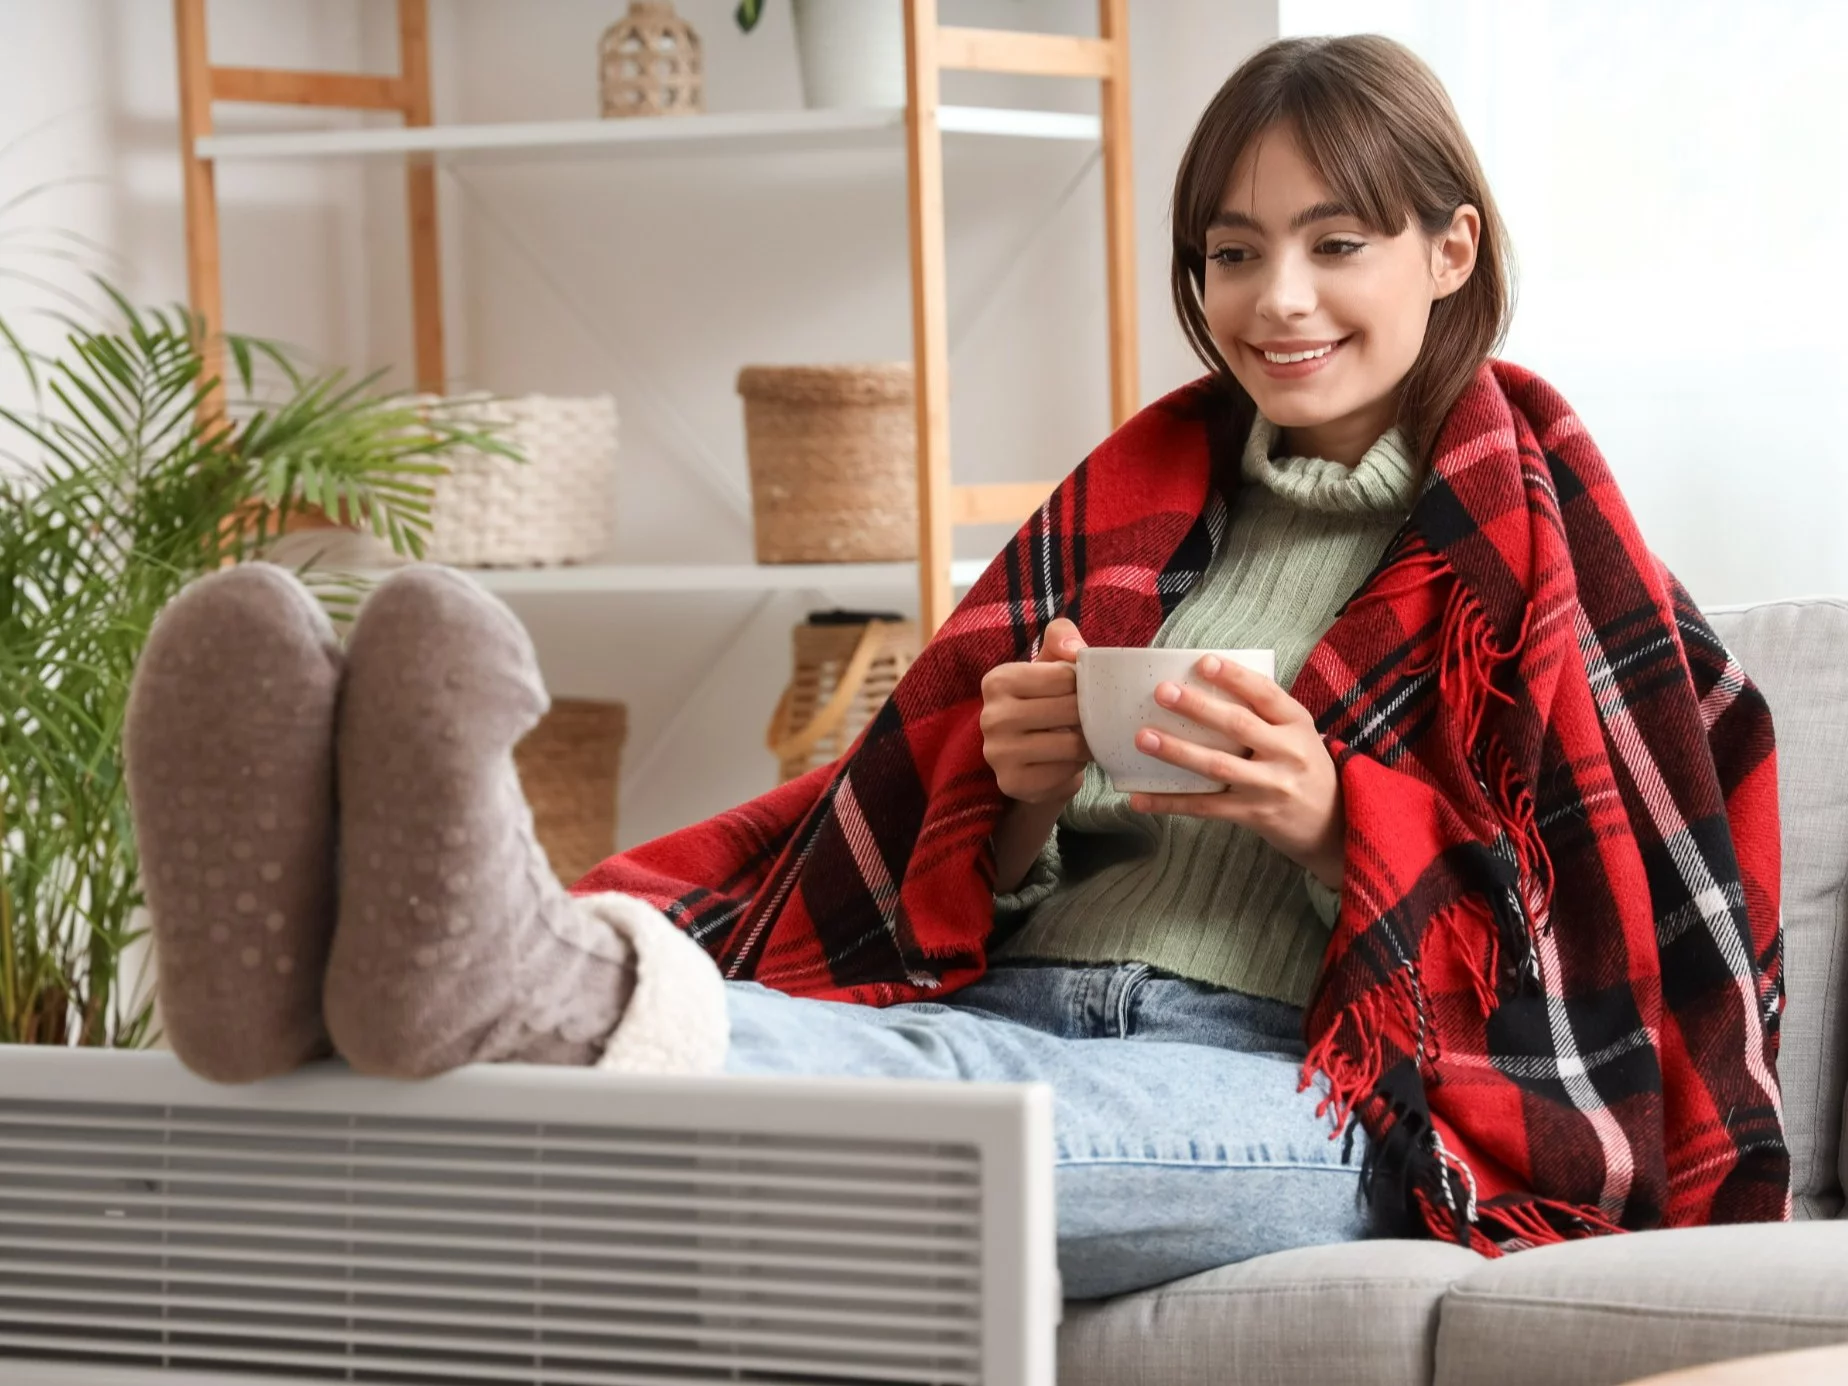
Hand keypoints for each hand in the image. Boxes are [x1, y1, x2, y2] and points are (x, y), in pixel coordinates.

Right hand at [980, 617, 1092, 804]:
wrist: (1029, 760)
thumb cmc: (1045, 703)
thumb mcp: (1051, 664)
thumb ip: (1063, 637)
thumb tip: (1076, 650)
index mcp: (998, 680)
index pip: (1064, 675)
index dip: (1083, 684)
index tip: (1079, 692)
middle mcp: (990, 716)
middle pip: (1069, 710)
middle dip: (1089, 715)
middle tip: (1090, 718)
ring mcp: (998, 753)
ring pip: (1071, 744)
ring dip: (1087, 742)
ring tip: (1082, 738)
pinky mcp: (1012, 783)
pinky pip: (1065, 772)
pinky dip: (1076, 767)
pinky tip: (1068, 761)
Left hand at [1126, 654, 1345, 888]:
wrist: (1335, 824)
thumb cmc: (1304, 767)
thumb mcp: (1298, 733)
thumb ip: (1264, 713)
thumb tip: (1206, 684)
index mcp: (1297, 723)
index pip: (1265, 693)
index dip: (1235, 677)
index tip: (1203, 662)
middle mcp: (1287, 753)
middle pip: (1238, 725)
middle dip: (1198, 707)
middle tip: (1162, 692)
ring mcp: (1271, 786)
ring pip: (1218, 766)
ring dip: (1177, 752)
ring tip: (1144, 738)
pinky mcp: (1255, 815)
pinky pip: (1207, 807)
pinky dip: (1171, 803)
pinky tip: (1140, 799)